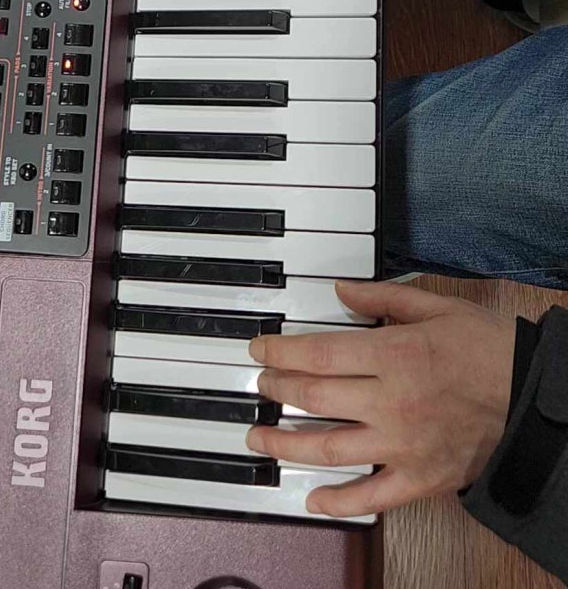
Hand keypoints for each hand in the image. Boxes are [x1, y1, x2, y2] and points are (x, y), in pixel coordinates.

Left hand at [246, 280, 515, 517]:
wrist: (532, 397)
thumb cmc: (490, 350)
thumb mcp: (439, 307)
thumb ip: (384, 301)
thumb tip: (342, 291)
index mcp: (395, 355)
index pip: (319, 353)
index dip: (280, 351)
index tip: (260, 350)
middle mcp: (392, 401)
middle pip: (316, 395)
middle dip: (278, 388)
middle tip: (261, 384)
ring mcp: (403, 444)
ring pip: (329, 447)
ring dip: (286, 444)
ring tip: (260, 438)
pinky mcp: (419, 477)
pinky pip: (371, 496)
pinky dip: (338, 501)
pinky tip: (314, 498)